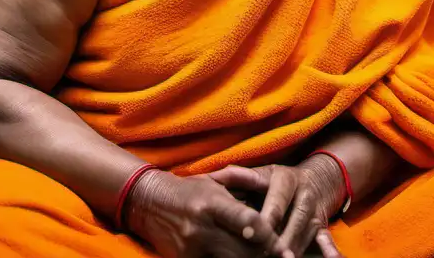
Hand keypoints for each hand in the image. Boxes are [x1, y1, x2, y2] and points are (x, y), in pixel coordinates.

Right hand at [125, 169, 280, 257]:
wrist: (149, 202)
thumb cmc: (190, 190)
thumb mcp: (216, 182)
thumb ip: (244, 189)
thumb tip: (272, 197)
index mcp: (213, 204)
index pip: (249, 222)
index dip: (269, 237)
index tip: (284, 248)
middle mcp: (202, 227)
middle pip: (243, 250)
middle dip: (264, 255)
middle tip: (283, 257)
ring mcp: (192, 247)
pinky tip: (240, 257)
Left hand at [207, 160, 345, 257]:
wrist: (318, 179)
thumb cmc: (279, 181)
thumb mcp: (264, 173)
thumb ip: (243, 177)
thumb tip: (218, 176)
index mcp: (286, 180)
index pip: (275, 202)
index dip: (263, 219)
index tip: (248, 232)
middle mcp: (304, 195)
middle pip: (292, 221)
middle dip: (279, 239)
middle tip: (264, 255)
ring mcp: (314, 212)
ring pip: (305, 234)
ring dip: (294, 250)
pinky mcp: (323, 225)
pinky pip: (327, 238)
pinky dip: (330, 250)